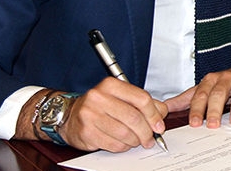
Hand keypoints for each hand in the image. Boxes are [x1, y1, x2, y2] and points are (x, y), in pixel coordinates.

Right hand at [17, 79, 167, 151]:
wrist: (69, 115)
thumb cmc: (99, 106)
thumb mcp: (121, 97)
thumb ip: (143, 102)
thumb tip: (161, 114)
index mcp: (111, 85)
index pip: (141, 99)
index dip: (154, 115)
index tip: (159, 125)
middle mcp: (99, 97)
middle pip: (134, 118)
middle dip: (146, 132)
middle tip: (150, 138)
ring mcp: (90, 115)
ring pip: (125, 133)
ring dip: (135, 141)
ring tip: (137, 141)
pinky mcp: (86, 132)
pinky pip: (113, 144)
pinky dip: (123, 147)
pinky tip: (124, 144)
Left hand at [164, 64, 230, 128]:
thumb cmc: (227, 83)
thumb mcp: (205, 89)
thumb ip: (186, 99)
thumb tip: (164, 107)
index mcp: (210, 80)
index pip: (201, 95)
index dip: (197, 109)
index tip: (195, 123)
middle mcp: (226, 78)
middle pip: (218, 92)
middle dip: (215, 109)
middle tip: (213, 125)